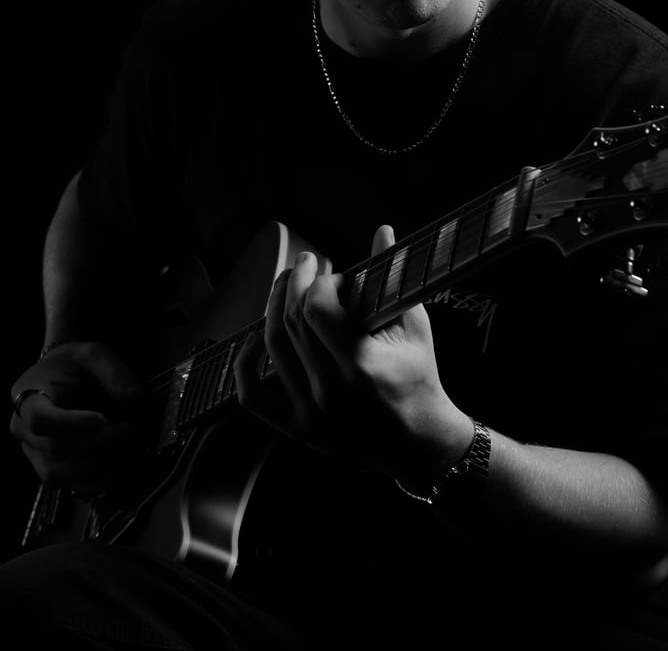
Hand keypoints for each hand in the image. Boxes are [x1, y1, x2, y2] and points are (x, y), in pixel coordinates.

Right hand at [9, 342, 143, 493]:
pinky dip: (97, 480)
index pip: (40, 419)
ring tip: (127, 449)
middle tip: (130, 431)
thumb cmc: (75, 364)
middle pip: (54, 450)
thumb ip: (115, 372)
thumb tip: (137, 399)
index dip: (71, 425)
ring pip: (57, 476)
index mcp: (28, 396)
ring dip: (98, 467)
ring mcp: (35, 453)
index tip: (102, 420)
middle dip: (98, 445)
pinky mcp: (51, 469)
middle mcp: (24, 430)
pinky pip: (69, 486)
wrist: (64, 376)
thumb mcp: (95, 353)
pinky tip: (119, 462)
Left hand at [234, 225, 472, 478]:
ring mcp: (311, 414)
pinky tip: (256, 337)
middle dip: (296, 282)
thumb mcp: (414, 325)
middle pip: (292, 323)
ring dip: (273, 308)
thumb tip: (383, 231)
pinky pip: (253, 395)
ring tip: (288, 286)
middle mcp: (331, 392)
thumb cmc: (419, 377)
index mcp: (362, 366)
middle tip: (307, 264)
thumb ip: (394, 276)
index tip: (338, 277)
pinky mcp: (298, 429)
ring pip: (272, 348)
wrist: (419, 440)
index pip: (318, 309)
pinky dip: (245, 362)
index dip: (322, 282)